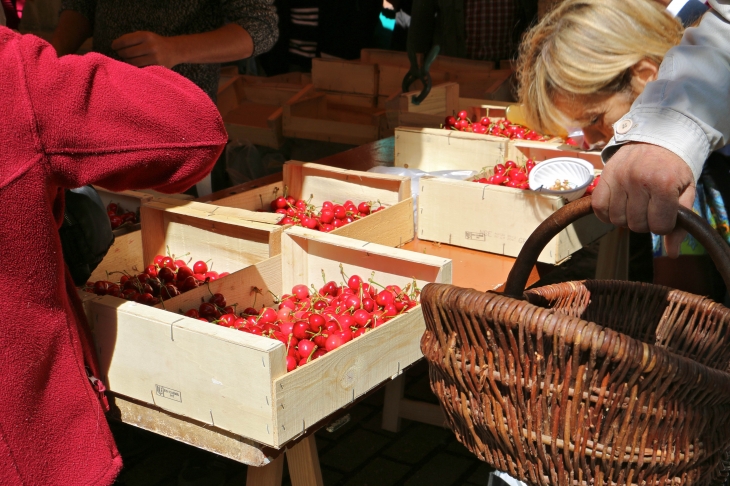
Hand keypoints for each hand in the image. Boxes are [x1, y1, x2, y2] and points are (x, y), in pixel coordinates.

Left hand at [111, 31, 181, 67]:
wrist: (175, 50)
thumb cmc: (156, 43)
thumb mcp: (146, 35)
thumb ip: (133, 39)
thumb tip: (116, 46)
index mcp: (146, 36)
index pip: (125, 41)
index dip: (116, 44)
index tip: (113, 46)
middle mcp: (150, 46)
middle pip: (127, 53)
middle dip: (121, 54)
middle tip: (120, 54)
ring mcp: (154, 58)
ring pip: (132, 62)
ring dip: (126, 62)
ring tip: (126, 60)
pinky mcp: (157, 67)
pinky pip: (140, 69)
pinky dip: (134, 68)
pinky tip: (133, 65)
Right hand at [592, 143, 695, 257]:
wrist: (656, 139)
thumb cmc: (673, 169)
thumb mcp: (686, 192)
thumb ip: (681, 224)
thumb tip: (672, 254)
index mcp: (664, 184)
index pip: (659, 227)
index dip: (663, 225)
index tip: (665, 214)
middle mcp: (639, 181)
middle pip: (636, 225)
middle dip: (645, 222)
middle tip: (650, 209)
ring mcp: (619, 179)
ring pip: (617, 220)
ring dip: (626, 218)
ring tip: (635, 206)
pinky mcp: (604, 178)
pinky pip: (599, 209)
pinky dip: (607, 214)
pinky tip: (618, 207)